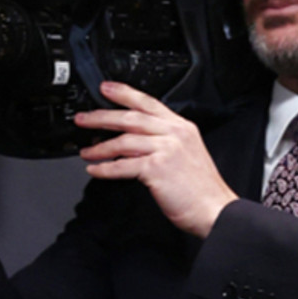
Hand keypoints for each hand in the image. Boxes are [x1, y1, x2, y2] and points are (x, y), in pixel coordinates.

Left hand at [74, 81, 236, 237]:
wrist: (215, 210)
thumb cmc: (199, 188)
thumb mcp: (185, 153)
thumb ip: (162, 140)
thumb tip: (129, 138)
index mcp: (181, 127)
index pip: (148, 102)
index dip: (124, 93)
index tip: (105, 88)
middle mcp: (174, 134)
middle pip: (131, 117)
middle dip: (102, 117)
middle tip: (82, 119)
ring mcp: (166, 149)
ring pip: (124, 140)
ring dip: (100, 147)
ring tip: (86, 152)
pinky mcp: (157, 168)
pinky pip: (123, 165)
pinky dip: (105, 168)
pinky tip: (95, 169)